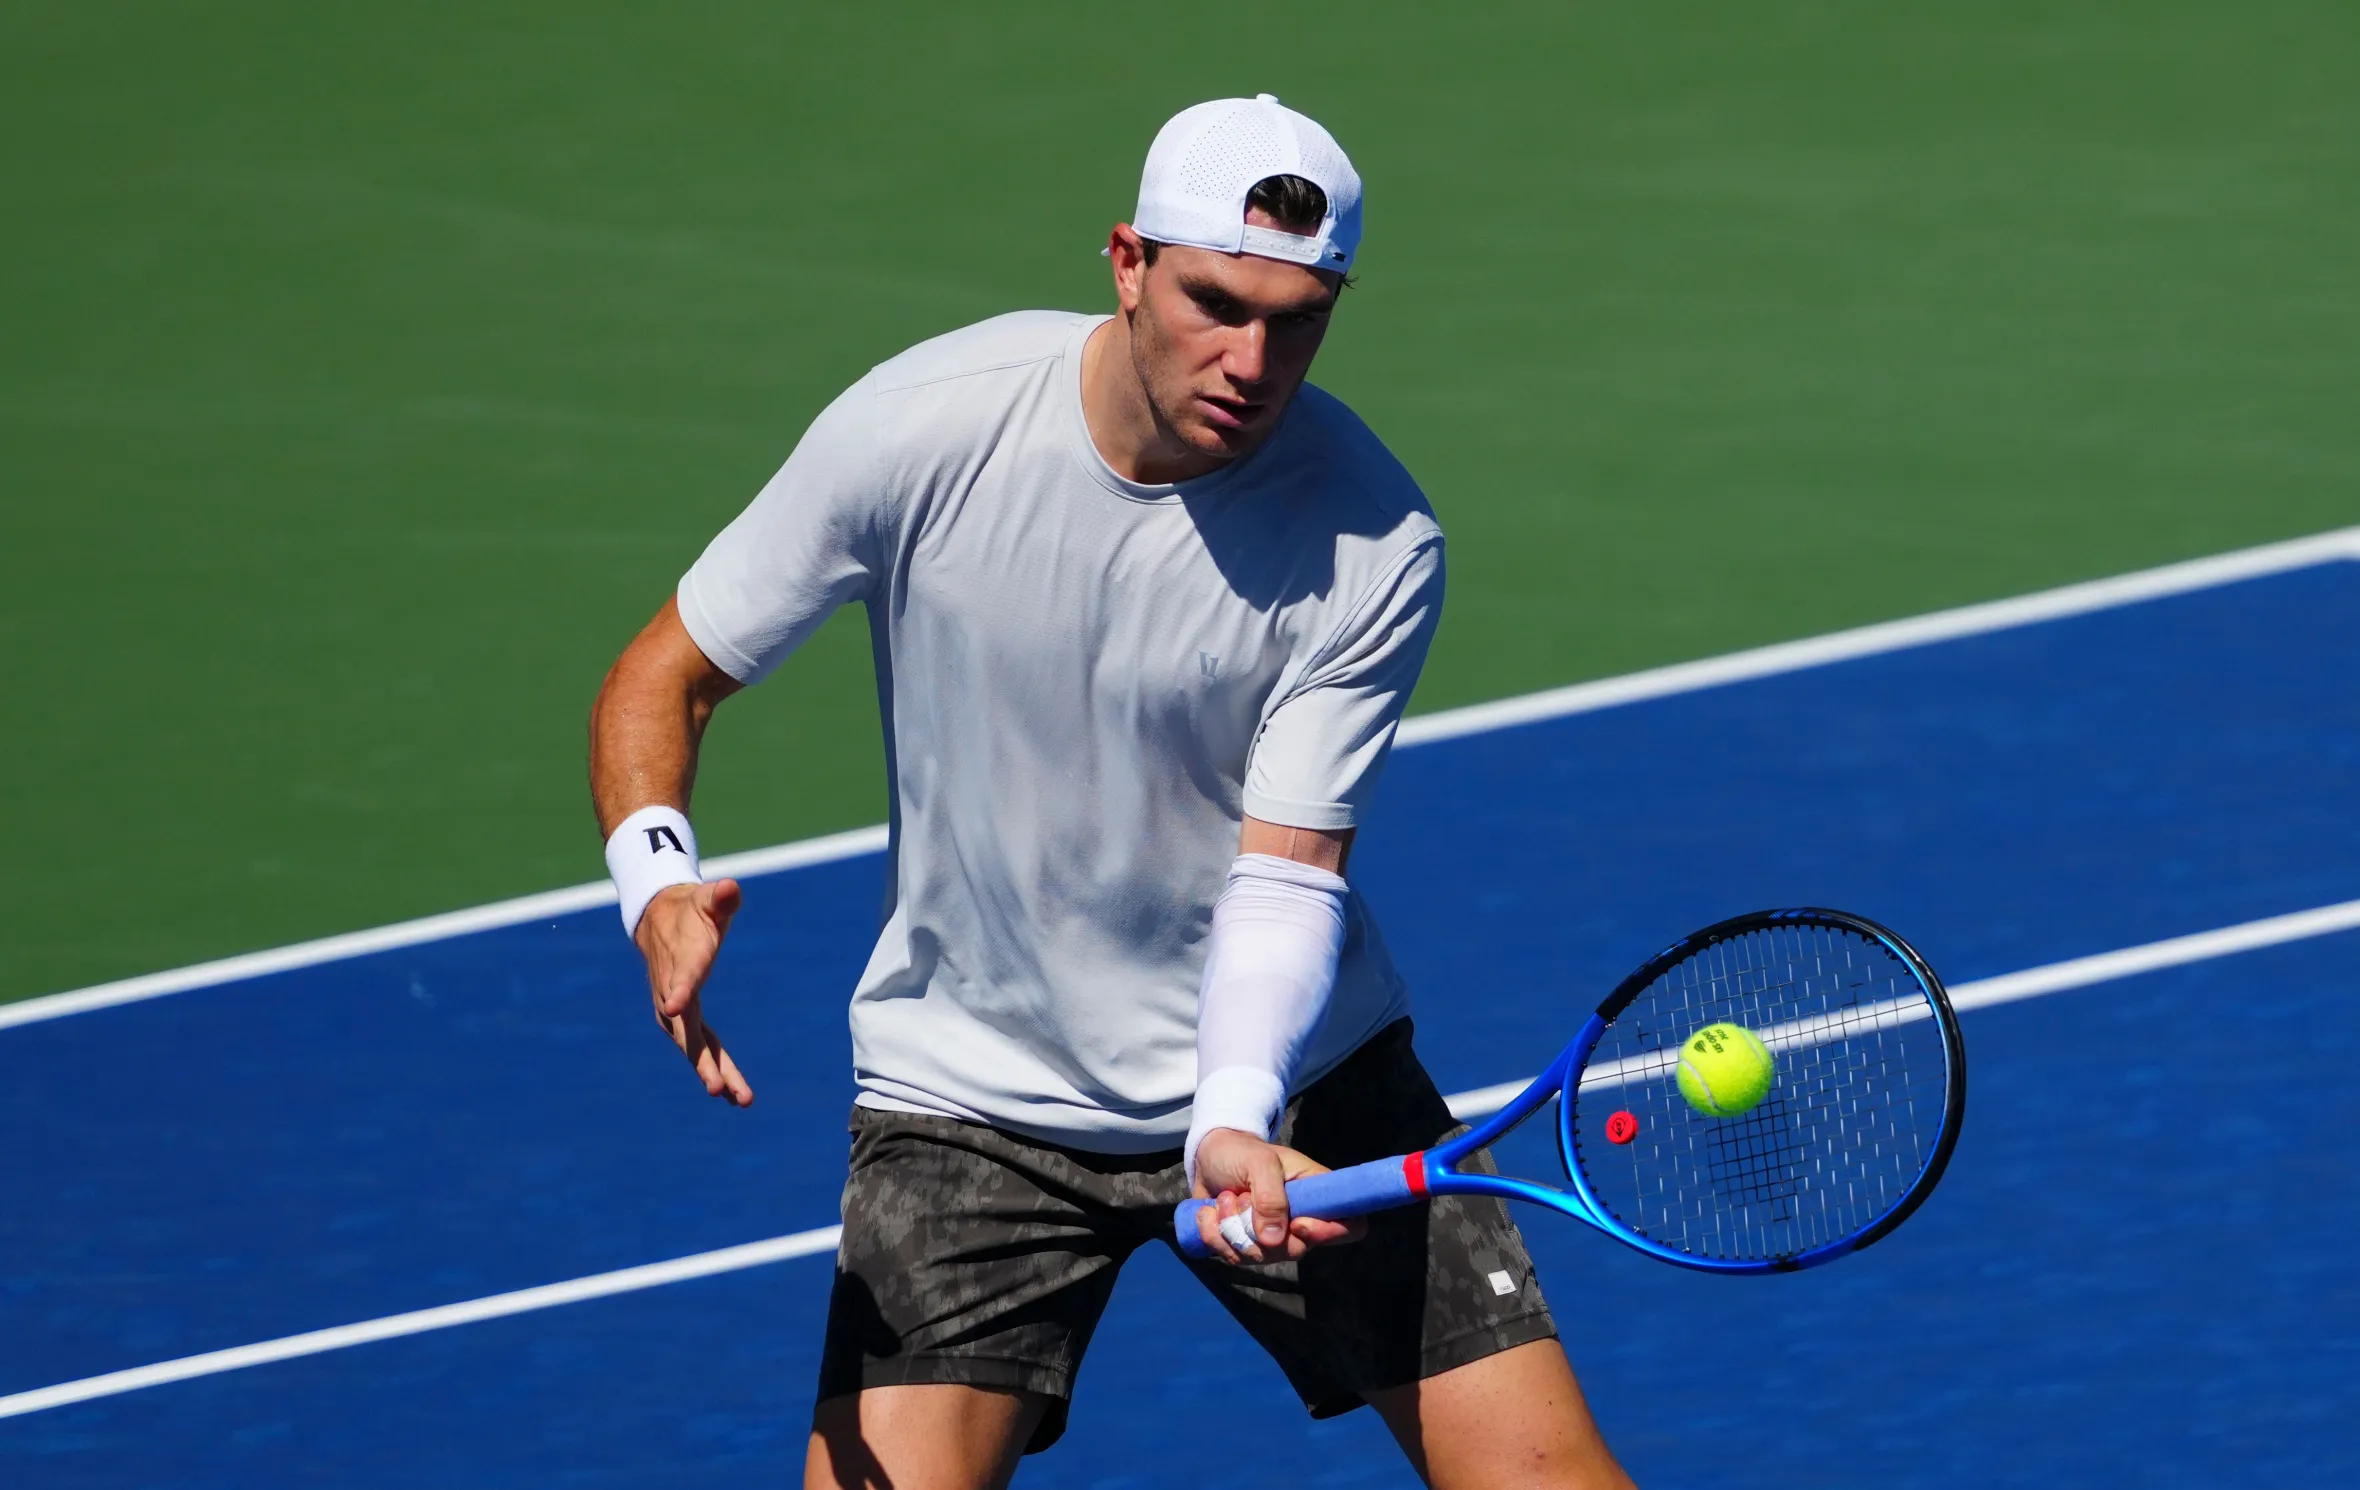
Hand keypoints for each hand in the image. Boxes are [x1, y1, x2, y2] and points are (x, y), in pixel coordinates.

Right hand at [635, 879, 751, 1105]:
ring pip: (694, 1047)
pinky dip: (714, 1067)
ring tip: (738, 1098)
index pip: (682, 979)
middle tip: (716, 1087)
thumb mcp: (708, 899)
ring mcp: (674, 1010)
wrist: (659, 921)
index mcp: (683, 962)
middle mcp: (673, 993)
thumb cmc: (691, 910)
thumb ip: (721, 897)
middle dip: (702, 1061)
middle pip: (688, 1031)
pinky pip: (699, 1046)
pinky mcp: (681, 1019)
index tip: (674, 1007)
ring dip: (713, 1072)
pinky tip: (731, 1092)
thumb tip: (731, 888)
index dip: (679, 992)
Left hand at [1191, 1128, 1364, 1264]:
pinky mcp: (1246, 1246)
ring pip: (1259, 1257)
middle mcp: (1300, 1220)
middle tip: (1240, 1198)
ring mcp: (1273, 1237)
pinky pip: (1233, 1258)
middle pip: (1295, 1250)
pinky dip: (1214, 1236)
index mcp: (1317, 1195)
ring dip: (1231, 1228)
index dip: (1329, 1233)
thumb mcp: (1258, 1162)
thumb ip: (1270, 1196)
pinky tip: (1209, 1213)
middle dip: (1258, 1230)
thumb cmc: (1241, 1152)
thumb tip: (1274, 1240)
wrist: (1209, 1157)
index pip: (1349, 1226)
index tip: (1297, 1224)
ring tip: (1223, 1199)